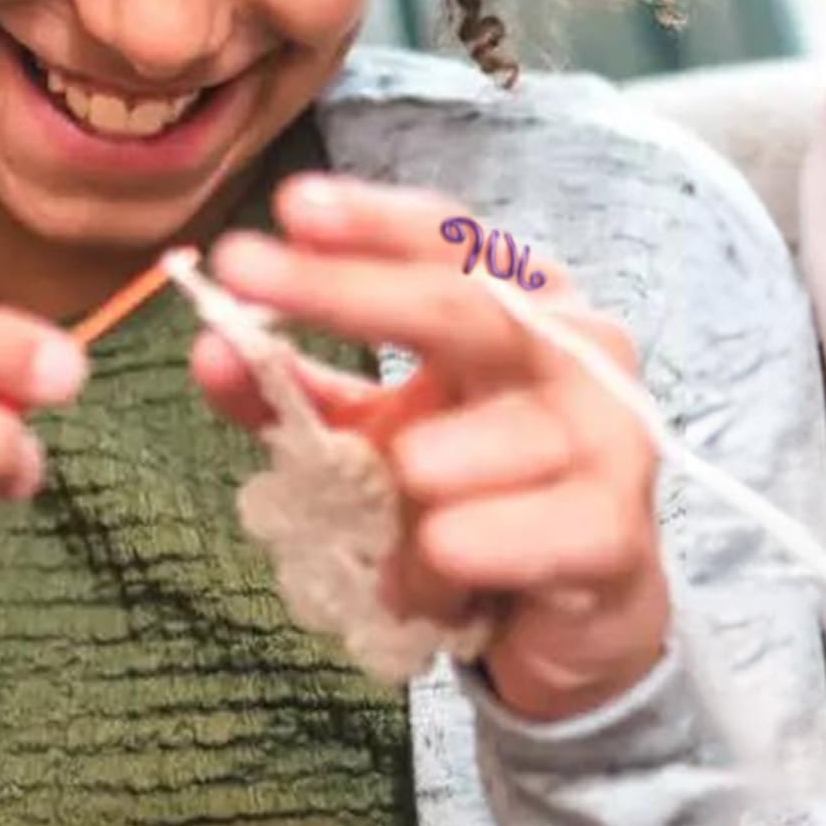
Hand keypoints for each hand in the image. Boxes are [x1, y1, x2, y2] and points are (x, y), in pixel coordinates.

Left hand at [193, 176, 670, 723]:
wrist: (577, 620)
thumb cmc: (478, 498)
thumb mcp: (376, 435)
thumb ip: (297, 392)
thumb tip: (210, 347)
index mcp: (527, 310)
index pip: (453, 244)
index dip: (375, 221)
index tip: (291, 205)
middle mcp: (580, 352)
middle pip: (464, 307)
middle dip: (347, 291)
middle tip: (244, 271)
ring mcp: (611, 436)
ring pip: (458, 450)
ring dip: (398, 501)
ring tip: (397, 541)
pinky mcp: (615, 529)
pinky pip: (489, 535)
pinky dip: (444, 560)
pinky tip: (441, 574)